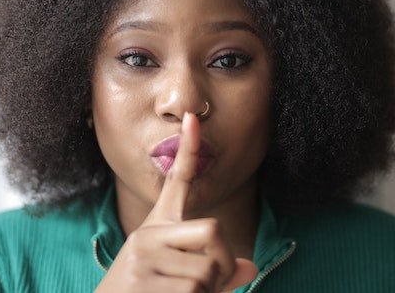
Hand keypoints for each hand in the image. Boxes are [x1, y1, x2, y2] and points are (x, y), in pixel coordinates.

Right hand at [95, 112, 257, 292]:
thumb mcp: (179, 279)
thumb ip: (215, 271)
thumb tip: (251, 268)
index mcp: (157, 229)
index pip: (177, 183)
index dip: (188, 150)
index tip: (192, 118)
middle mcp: (148, 236)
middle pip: (213, 231)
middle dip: (222, 264)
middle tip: (210, 287)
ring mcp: (144, 257)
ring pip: (207, 271)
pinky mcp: (143, 281)